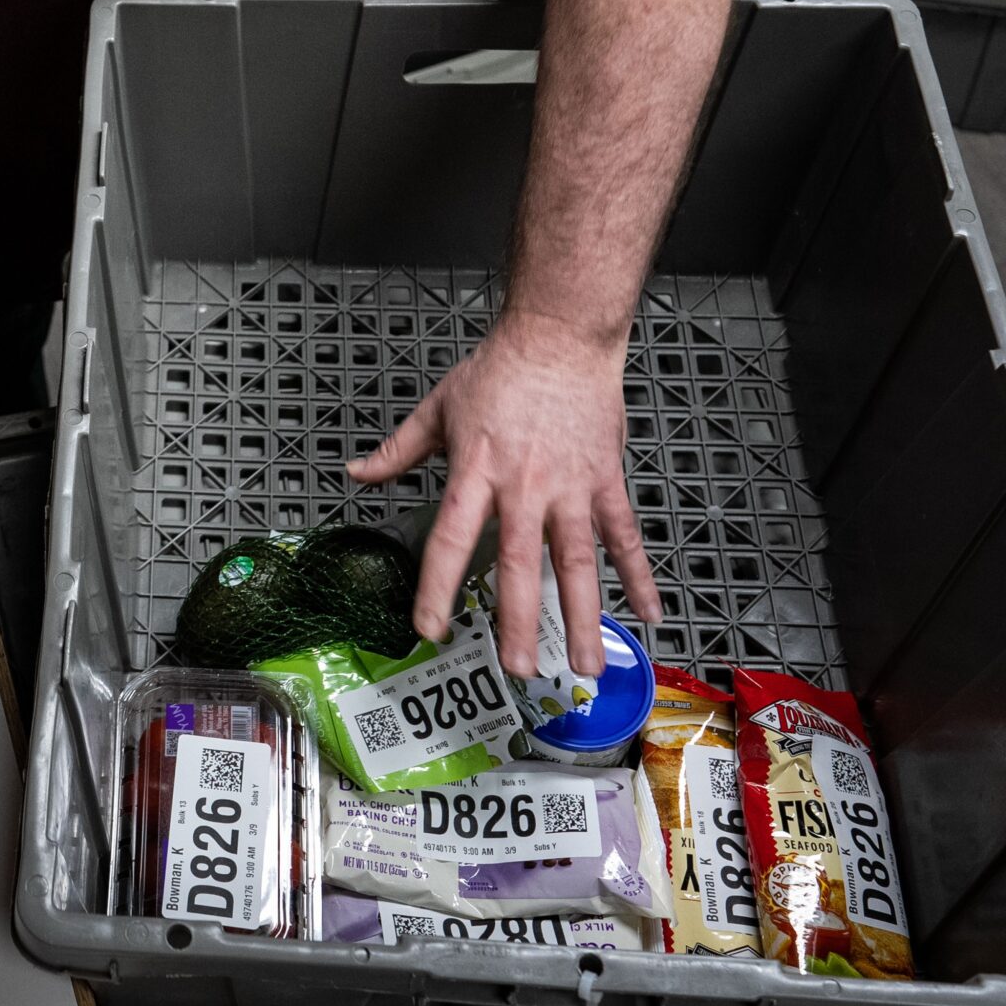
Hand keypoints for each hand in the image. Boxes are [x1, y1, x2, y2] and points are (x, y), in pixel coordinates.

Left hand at [345, 309, 662, 676]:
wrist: (560, 336)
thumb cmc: (499, 371)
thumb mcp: (438, 408)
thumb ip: (397, 451)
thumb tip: (356, 474)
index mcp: (476, 471)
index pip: (452, 539)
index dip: (439, 587)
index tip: (432, 628)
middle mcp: (524, 485)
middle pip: (521, 563)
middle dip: (520, 621)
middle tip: (519, 669)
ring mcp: (570, 486)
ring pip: (578, 561)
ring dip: (584, 616)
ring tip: (586, 665)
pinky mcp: (605, 480)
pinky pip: (624, 536)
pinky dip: (639, 575)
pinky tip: (649, 613)